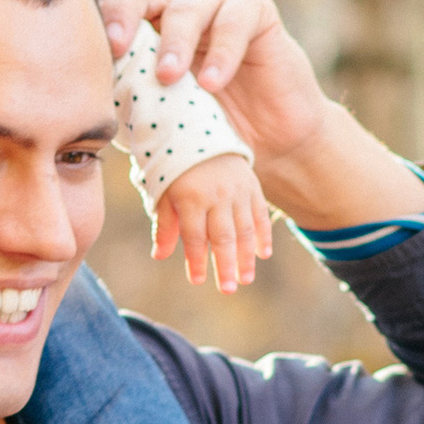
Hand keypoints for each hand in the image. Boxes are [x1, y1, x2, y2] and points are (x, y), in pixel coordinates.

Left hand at [90, 0, 332, 176]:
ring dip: (174, 41)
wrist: (268, 147)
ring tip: (167, 78)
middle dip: (120, 11)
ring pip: (185, 4)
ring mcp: (212, 4)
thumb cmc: (202, 132)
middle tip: (113, 46)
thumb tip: (68, 115)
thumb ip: (117, 104)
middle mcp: (170, 7)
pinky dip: (222, 49)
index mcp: (137, 26)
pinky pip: (235, 15)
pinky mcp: (253, 9)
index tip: (69, 17)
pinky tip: (212, 83)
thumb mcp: (150, 119)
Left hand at [154, 147, 272, 293]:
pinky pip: (260, 214)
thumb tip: (160, 256)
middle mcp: (217, 195)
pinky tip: (263, 254)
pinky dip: (263, 234)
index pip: (194, 236)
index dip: (196, 259)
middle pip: (223, 236)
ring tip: (246, 279)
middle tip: (228, 289)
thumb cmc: (176, 172)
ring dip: (247, 256)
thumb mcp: (163, 195)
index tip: (198, 280)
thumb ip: (164, 225)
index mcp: (191, 198)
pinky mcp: (252, 186)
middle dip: (226, 265)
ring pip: (245, 228)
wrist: (200, 134)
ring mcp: (237, 191)